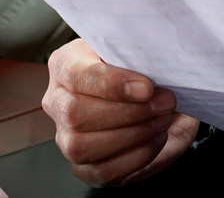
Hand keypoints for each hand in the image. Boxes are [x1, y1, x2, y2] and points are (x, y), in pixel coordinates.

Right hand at [43, 38, 199, 185]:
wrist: (158, 99)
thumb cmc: (145, 71)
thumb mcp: (143, 52)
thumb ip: (143, 53)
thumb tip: (156, 64)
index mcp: (66, 63)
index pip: (76, 75)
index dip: (112, 84)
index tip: (147, 88)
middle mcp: (58, 100)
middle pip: (76, 114)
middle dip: (129, 111)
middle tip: (165, 102)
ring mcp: (65, 136)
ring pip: (82, 146)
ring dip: (134, 134)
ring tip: (162, 119)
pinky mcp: (82, 166)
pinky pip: (102, 170)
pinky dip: (137, 155)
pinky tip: (157, 138)